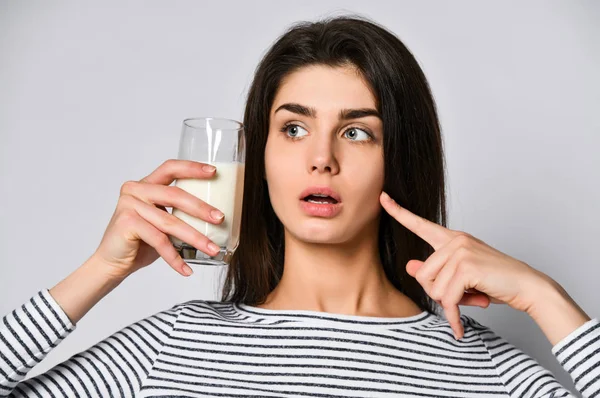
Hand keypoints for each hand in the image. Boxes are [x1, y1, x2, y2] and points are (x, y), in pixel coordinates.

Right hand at [92, 159, 224, 279]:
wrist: (112, 263)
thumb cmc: (141, 242)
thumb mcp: (163, 222)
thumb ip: (180, 213)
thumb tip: (217, 217)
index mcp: (146, 184)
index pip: (171, 168)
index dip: (192, 168)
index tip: (214, 172)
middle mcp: (136, 190)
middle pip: (175, 194)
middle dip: (201, 208)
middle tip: (220, 219)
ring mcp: (129, 205)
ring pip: (170, 221)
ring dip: (195, 238)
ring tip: (212, 249)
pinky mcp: (127, 223)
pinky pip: (159, 240)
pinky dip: (175, 257)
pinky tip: (186, 269)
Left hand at [380, 191, 551, 339]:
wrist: (527, 286)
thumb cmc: (495, 280)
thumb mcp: (461, 275)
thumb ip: (435, 271)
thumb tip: (410, 267)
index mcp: (452, 239)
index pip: (419, 224)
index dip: (398, 212)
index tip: (383, 197)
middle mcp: (454, 241)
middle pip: (422, 275)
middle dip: (438, 293)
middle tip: (463, 295)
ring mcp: (460, 251)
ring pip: (433, 289)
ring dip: (449, 303)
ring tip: (471, 298)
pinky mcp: (466, 267)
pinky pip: (446, 298)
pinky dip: (453, 314)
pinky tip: (459, 325)